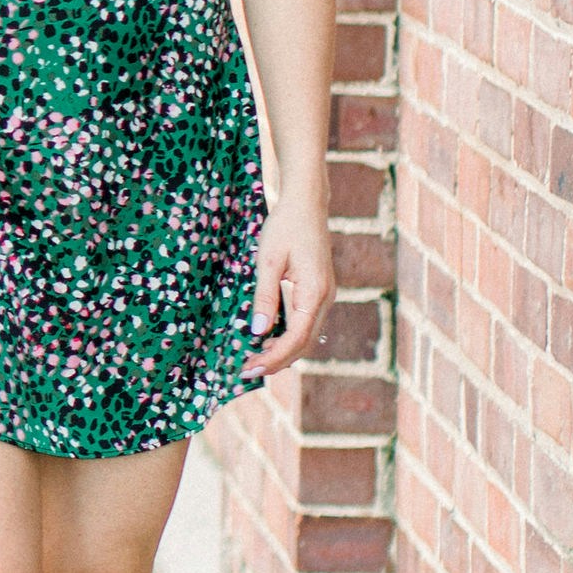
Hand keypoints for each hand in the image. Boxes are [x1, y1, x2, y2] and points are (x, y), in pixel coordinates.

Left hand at [243, 196, 333, 377]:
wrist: (306, 204)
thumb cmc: (285, 227)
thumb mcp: (269, 261)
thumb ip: (265, 296)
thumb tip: (258, 332)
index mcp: (315, 292)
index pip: (296, 338)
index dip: (273, 357)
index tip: (249, 368)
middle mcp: (325, 298)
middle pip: (304, 343)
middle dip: (277, 360)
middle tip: (247, 369)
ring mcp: (325, 296)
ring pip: (307, 336)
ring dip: (283, 351)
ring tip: (255, 359)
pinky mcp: (319, 292)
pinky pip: (306, 323)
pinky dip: (289, 337)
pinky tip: (269, 339)